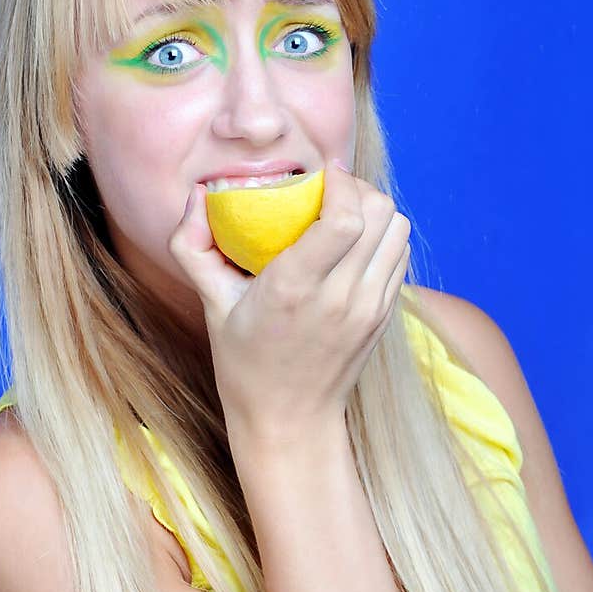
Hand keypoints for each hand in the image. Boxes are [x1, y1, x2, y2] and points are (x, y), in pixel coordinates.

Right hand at [167, 161, 411, 443]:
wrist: (289, 419)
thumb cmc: (244, 361)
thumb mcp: (211, 304)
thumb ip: (192, 246)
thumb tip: (195, 194)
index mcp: (294, 289)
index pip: (343, 220)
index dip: (340, 183)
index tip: (322, 172)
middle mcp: (340, 298)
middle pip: (379, 215)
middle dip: (358, 189)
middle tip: (331, 190)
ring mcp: (369, 309)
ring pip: (398, 230)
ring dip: (376, 211)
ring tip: (346, 213)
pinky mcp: (384, 316)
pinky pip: (400, 255)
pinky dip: (384, 237)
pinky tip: (356, 243)